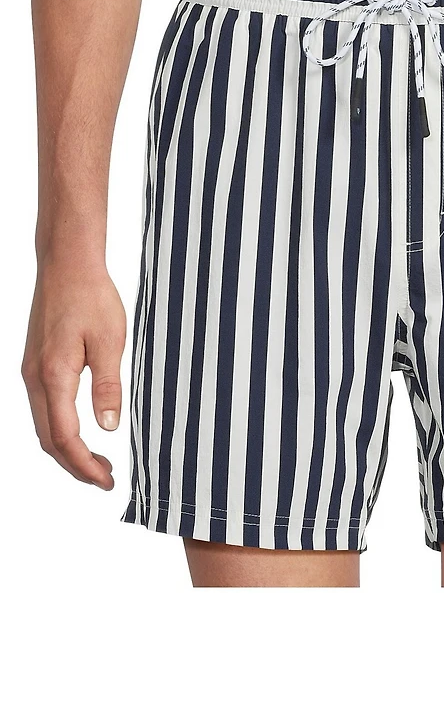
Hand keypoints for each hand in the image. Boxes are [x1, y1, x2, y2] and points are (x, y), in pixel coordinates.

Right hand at [21, 259, 126, 488]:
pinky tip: (83, 428)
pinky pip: (44, 408)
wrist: (67, 265)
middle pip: (48, 439)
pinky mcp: (35, 364)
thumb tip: (109, 426)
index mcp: (53, 376)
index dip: (85, 466)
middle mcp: (35, 378)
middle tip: (106, 477)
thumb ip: (108, 385)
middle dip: (75, 465)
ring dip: (68, 448)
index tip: (107, 481)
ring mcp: (31, 372)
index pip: (65, 438)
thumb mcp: (110, 341)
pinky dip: (61, 428)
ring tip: (99, 459)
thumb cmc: (91, 297)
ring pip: (43, 425)